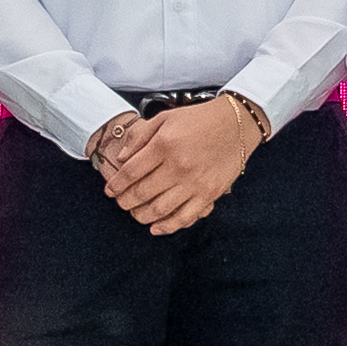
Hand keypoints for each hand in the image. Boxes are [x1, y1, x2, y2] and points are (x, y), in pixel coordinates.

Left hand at [95, 93, 264, 233]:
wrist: (236, 123)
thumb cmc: (198, 119)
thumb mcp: (164, 118)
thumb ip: (139, 137)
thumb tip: (121, 159)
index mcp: (165, 144)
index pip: (131, 172)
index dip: (117, 184)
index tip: (110, 190)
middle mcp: (178, 166)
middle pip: (142, 193)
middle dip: (125, 201)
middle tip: (120, 202)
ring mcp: (194, 182)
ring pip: (159, 209)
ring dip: (141, 215)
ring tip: (134, 213)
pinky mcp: (209, 194)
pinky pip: (184, 217)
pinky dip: (167, 226)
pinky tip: (155, 228)